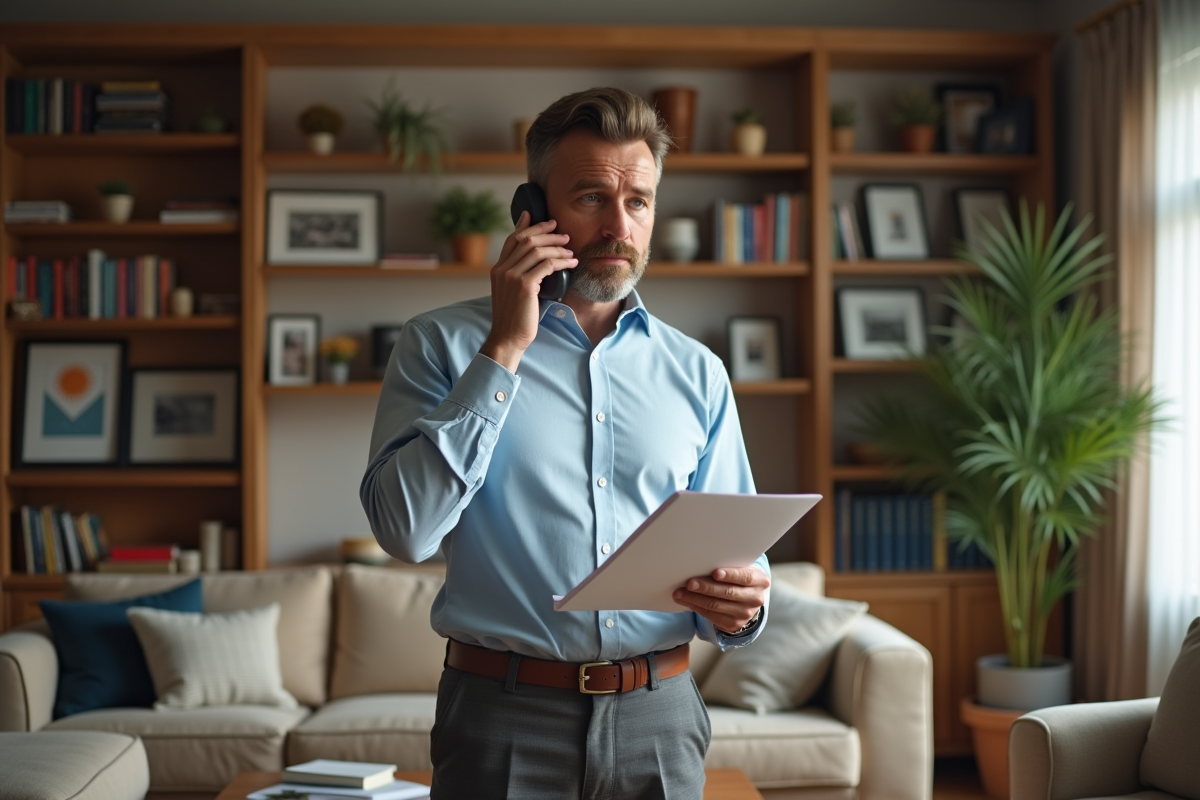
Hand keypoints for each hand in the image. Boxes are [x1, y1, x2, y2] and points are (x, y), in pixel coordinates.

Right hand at [480, 210, 576, 372]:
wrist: (507, 338)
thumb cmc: (515, 319)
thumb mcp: (513, 293)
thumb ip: (519, 277)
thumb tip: (537, 267)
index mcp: (497, 269)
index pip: (511, 239)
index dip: (525, 225)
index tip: (536, 216)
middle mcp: (502, 269)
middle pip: (526, 240)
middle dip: (546, 233)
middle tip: (563, 233)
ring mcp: (512, 276)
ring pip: (538, 250)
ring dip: (558, 247)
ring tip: (571, 250)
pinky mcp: (525, 285)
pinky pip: (547, 265)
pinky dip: (562, 261)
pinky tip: (572, 262)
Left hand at [673, 565, 768, 633]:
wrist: (749, 598)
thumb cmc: (741, 577)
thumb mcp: (743, 568)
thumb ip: (731, 564)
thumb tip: (703, 560)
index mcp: (760, 580)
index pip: (745, 577)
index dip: (730, 575)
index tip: (715, 573)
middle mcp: (755, 598)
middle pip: (727, 593)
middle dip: (706, 587)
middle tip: (690, 583)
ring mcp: (744, 614)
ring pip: (715, 606)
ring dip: (695, 599)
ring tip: (680, 593)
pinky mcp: (733, 624)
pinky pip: (710, 615)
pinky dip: (695, 607)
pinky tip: (685, 601)